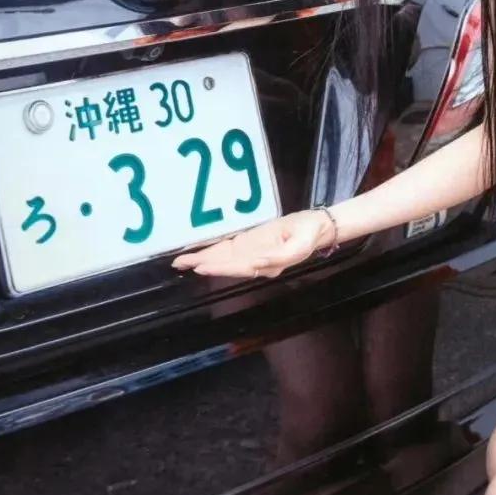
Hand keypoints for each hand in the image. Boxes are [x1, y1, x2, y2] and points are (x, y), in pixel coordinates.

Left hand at [171, 209, 332, 279]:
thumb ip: (278, 257)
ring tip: (181, 260)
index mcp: (266, 264)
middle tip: (179, 264)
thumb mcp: (299, 246)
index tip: (200, 267)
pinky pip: (228, 247)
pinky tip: (199, 250)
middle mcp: (255, 261)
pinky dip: (212, 249)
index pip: (237, 267)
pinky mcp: (250, 241)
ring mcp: (251, 252)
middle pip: (224, 264)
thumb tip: (256, 261)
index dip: (218, 268)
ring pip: (222, 257)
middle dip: (202, 264)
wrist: (317, 226)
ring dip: (202, 258)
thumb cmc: (309, 234)